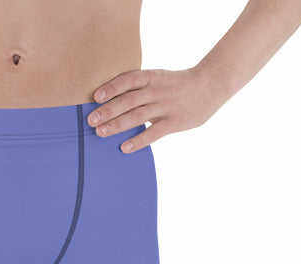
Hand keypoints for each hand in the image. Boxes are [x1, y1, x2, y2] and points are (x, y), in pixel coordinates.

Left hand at [88, 67, 224, 152]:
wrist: (210, 85)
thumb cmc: (178, 85)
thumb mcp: (159, 79)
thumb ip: (141, 88)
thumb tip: (115, 102)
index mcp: (152, 77)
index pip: (128, 80)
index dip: (111, 87)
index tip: (95, 97)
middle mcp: (156, 91)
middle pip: (128, 100)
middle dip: (108, 110)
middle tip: (90, 120)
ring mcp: (165, 106)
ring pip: (137, 116)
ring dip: (117, 125)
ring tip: (100, 133)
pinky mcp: (174, 122)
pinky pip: (153, 133)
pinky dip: (138, 141)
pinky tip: (124, 148)